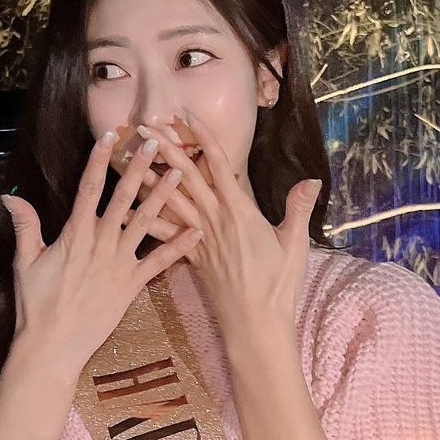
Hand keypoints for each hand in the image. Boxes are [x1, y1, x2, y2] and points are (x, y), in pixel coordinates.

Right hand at [0, 132, 201, 366]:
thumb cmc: (35, 305)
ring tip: (181, 173)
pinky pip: (159, 263)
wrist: (52, 346)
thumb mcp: (25, 262)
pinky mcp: (132, 285)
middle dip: (140, 168)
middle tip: (158, 143)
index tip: (110, 135)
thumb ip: (24, 226)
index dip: (99, 159)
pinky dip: (179, 247)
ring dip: (164, 197)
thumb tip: (8, 196)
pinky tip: (197, 231)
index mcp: (75, 234)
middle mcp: (100, 243)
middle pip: (123, 198)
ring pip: (146, 223)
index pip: (88, 187)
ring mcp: (118, 264)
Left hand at [132, 110, 321, 345]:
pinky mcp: (191, 258)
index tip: (187, 115)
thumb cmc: (278, 285)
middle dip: (166, 148)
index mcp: (239, 212)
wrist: (255, 324)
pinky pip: (164, 235)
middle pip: (186, 177)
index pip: (218, 166)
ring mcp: (199, 239)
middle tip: (148, 124)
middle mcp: (214, 221)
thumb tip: (312, 180)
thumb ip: (299, 209)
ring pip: (169, 201)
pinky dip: (145, 220)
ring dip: (149, 176)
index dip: (202, 138)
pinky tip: (127, 210)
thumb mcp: (294, 244)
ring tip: (130, 158)